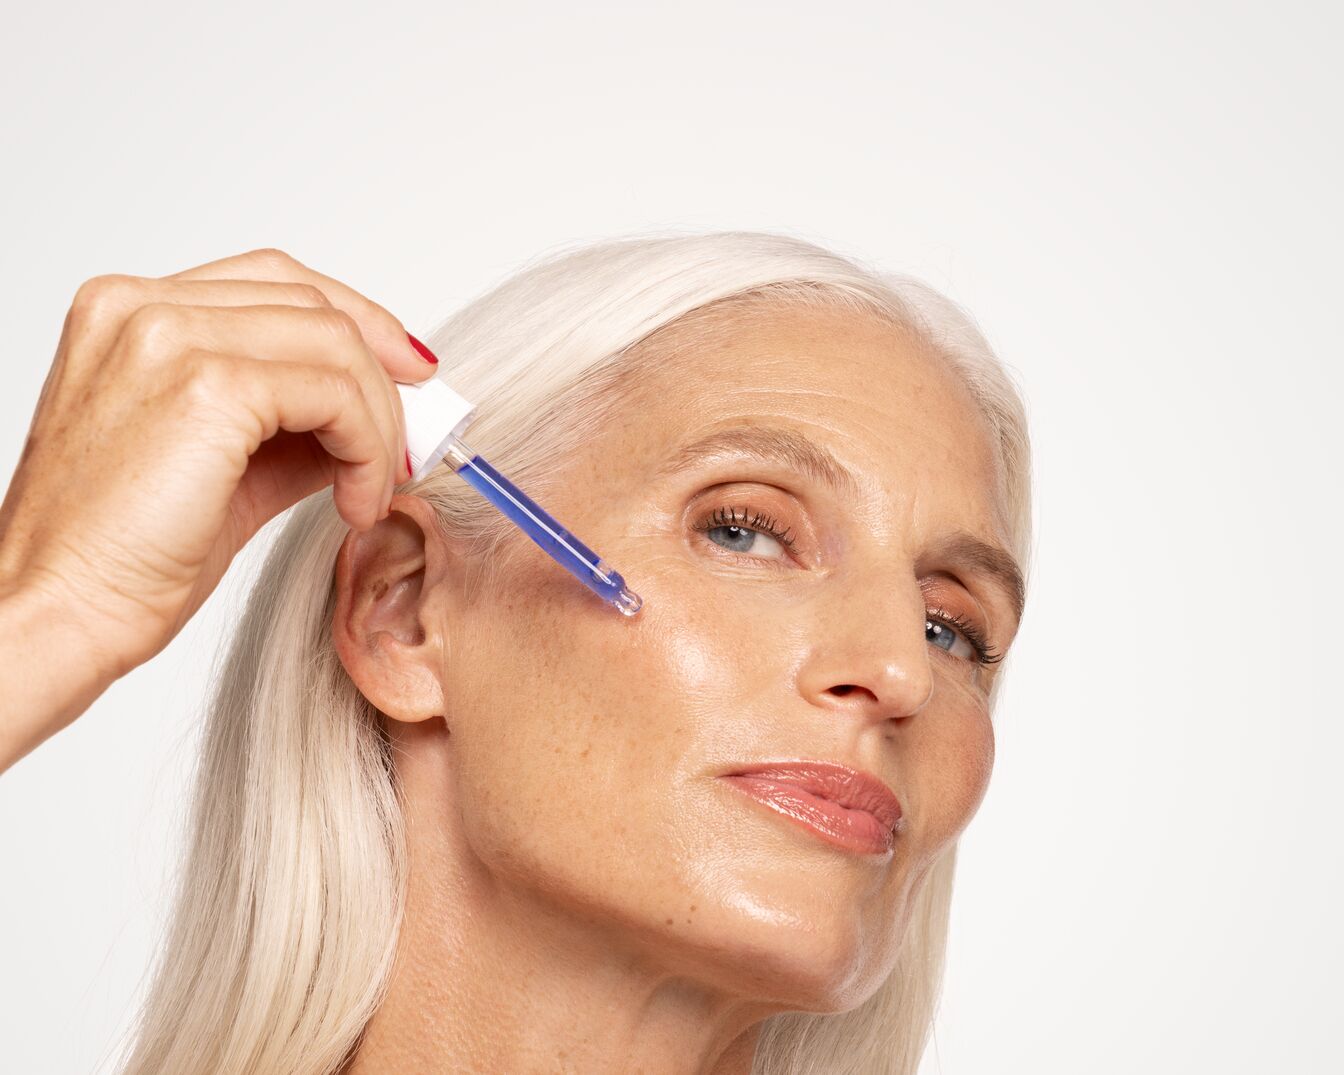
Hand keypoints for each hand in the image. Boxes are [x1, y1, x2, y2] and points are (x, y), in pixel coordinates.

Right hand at [0, 247, 439, 760]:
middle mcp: (142, 307)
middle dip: (382, 374)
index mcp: (131, 311)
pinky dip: (367, 445)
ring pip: (335, 342)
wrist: (59, 611)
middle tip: (406, 444)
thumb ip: (296, 425)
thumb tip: (376, 416)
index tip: (406, 371)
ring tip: (371, 489)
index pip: (276, 279)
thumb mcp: (228, 468)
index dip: (357, 320)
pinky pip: (335, 393)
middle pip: (314, 302)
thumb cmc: (122, 555)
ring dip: (378, 421)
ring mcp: (169, 336)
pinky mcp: (207, 385)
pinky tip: (356, 500)